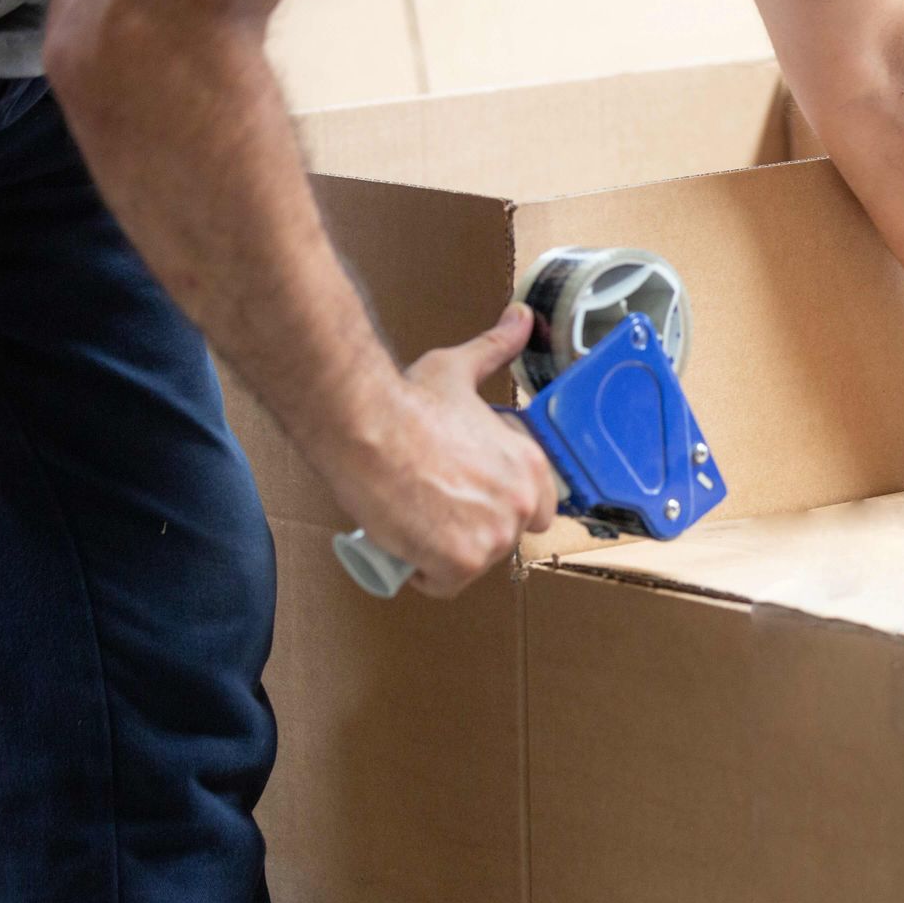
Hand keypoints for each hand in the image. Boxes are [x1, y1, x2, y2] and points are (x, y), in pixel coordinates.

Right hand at [318, 304, 558, 597]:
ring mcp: (493, 538)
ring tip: (416, 523)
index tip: (467, 497)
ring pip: (473, 562)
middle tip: (436, 508)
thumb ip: (497, 348)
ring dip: (446, 553)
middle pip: (502, 539)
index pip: (535, 510)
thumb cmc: (409, 401)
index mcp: (532, 467)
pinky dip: (423, 575)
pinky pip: (443, 584)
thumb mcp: (460, 371)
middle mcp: (522, 504)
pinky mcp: (461, 564)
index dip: (499, 507)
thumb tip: (522, 318)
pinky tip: (406, 551)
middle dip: (473, 531)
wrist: (367, 427)